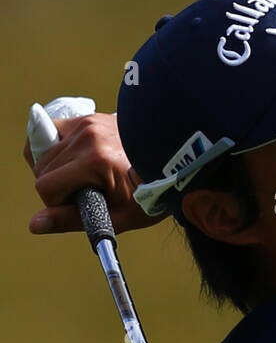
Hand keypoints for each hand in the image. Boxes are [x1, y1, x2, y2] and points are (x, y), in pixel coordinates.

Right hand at [23, 111, 167, 235]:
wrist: (173, 163)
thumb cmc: (149, 195)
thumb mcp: (116, 217)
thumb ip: (72, 220)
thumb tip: (35, 225)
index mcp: (95, 161)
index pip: (46, 187)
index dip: (59, 204)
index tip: (83, 205)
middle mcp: (86, 136)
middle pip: (40, 168)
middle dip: (56, 187)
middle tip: (87, 193)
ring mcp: (85, 122)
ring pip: (42, 150)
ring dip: (55, 169)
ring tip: (82, 178)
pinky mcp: (86, 117)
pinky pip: (52, 132)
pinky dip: (57, 150)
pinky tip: (75, 162)